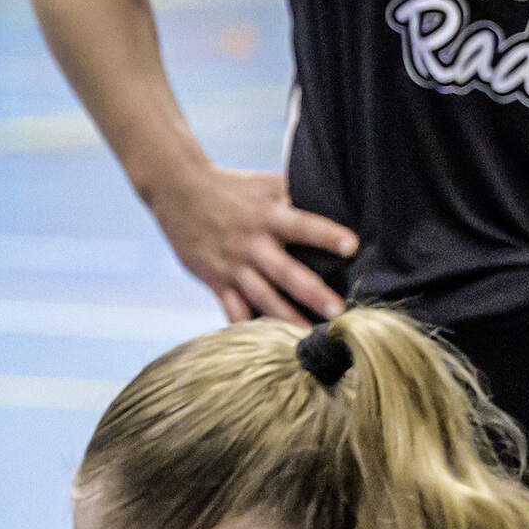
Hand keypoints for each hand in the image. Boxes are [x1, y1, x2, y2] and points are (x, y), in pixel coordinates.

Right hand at [143, 162, 357, 322]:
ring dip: (286, 317)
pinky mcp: (214, 280)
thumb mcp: (264, 184)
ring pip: (262, 297)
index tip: (351, 246)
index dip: (326, 235)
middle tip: (338, 311)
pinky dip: (246, 328)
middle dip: (312, 292)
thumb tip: (338, 197)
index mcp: (267, 216)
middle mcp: (250, 243)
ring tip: (309, 336)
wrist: (176, 188)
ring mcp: (232, 265)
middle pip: (285, 272)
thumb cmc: (231, 186)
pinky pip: (232, 310)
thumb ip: (296, 193)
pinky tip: (265, 344)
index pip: (302, 225)